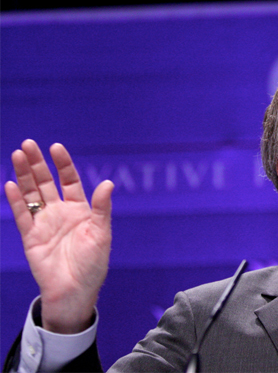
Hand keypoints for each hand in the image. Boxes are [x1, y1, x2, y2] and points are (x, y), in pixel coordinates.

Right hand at [4, 140, 113, 333]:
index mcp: (80, 210)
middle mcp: (60, 213)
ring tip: (17, 155)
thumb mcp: (101, 234)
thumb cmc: (93, 265)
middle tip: (28, 144)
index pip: (69, 180)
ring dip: (23, 176)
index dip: (63, 164)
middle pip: (46, 182)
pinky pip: (21, 215)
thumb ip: (101, 208)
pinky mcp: (31, 237)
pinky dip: (15, 200)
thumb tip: (108, 183)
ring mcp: (44, 223)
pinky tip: (10, 184)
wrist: (74, 292)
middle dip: (37, 164)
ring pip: (31, 194)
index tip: (55, 147)